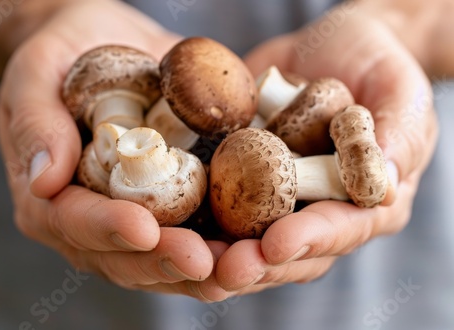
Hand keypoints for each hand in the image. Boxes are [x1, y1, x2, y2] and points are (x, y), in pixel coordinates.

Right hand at [0, 0, 215, 293]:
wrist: (105, 44)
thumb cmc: (64, 55)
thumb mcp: (36, 74)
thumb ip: (37, 123)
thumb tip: (42, 181)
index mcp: (50, 197)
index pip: (74, 223)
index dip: (108, 229)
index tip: (143, 229)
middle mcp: (92, 220)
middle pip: (124, 256)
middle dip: (164, 259)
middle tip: (202, 261)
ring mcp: (134, 218)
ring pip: (163, 260)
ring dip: (201, 269)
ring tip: (236, 265)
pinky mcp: (172, 206)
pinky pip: (196, 234)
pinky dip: (223, 246)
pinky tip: (251, 246)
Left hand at [195, 7, 437, 298]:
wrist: (330, 46)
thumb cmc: (376, 65)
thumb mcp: (400, 91)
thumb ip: (399, 136)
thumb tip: (384, 188)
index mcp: (364, 201)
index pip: (341, 229)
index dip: (310, 239)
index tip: (277, 243)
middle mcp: (317, 209)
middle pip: (290, 251)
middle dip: (257, 263)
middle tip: (225, 267)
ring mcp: (276, 197)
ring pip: (248, 238)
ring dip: (219, 252)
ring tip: (192, 256)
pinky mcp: (242, 179)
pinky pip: (218, 201)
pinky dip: (195, 216)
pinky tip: (173, 224)